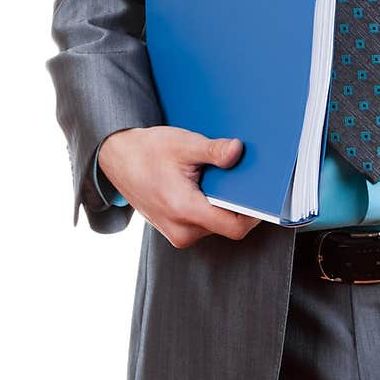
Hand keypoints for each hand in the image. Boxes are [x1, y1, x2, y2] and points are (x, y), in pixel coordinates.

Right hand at [97, 126, 261, 248]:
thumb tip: (238, 151)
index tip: (262, 196)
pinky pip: (204, 225)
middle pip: (228, 226)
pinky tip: (204, 188)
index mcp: (184, 210)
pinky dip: (210, 208)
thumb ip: (213, 150)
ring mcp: (178, 234)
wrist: (117, 159)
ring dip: (222, 205)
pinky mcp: (177, 232)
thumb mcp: (183, 144)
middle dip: (237, 204)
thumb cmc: (147, 151)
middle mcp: (182, 230)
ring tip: (214, 180)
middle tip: (239, 179)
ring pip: (217, 226)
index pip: (235, 227)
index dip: (254, 214)